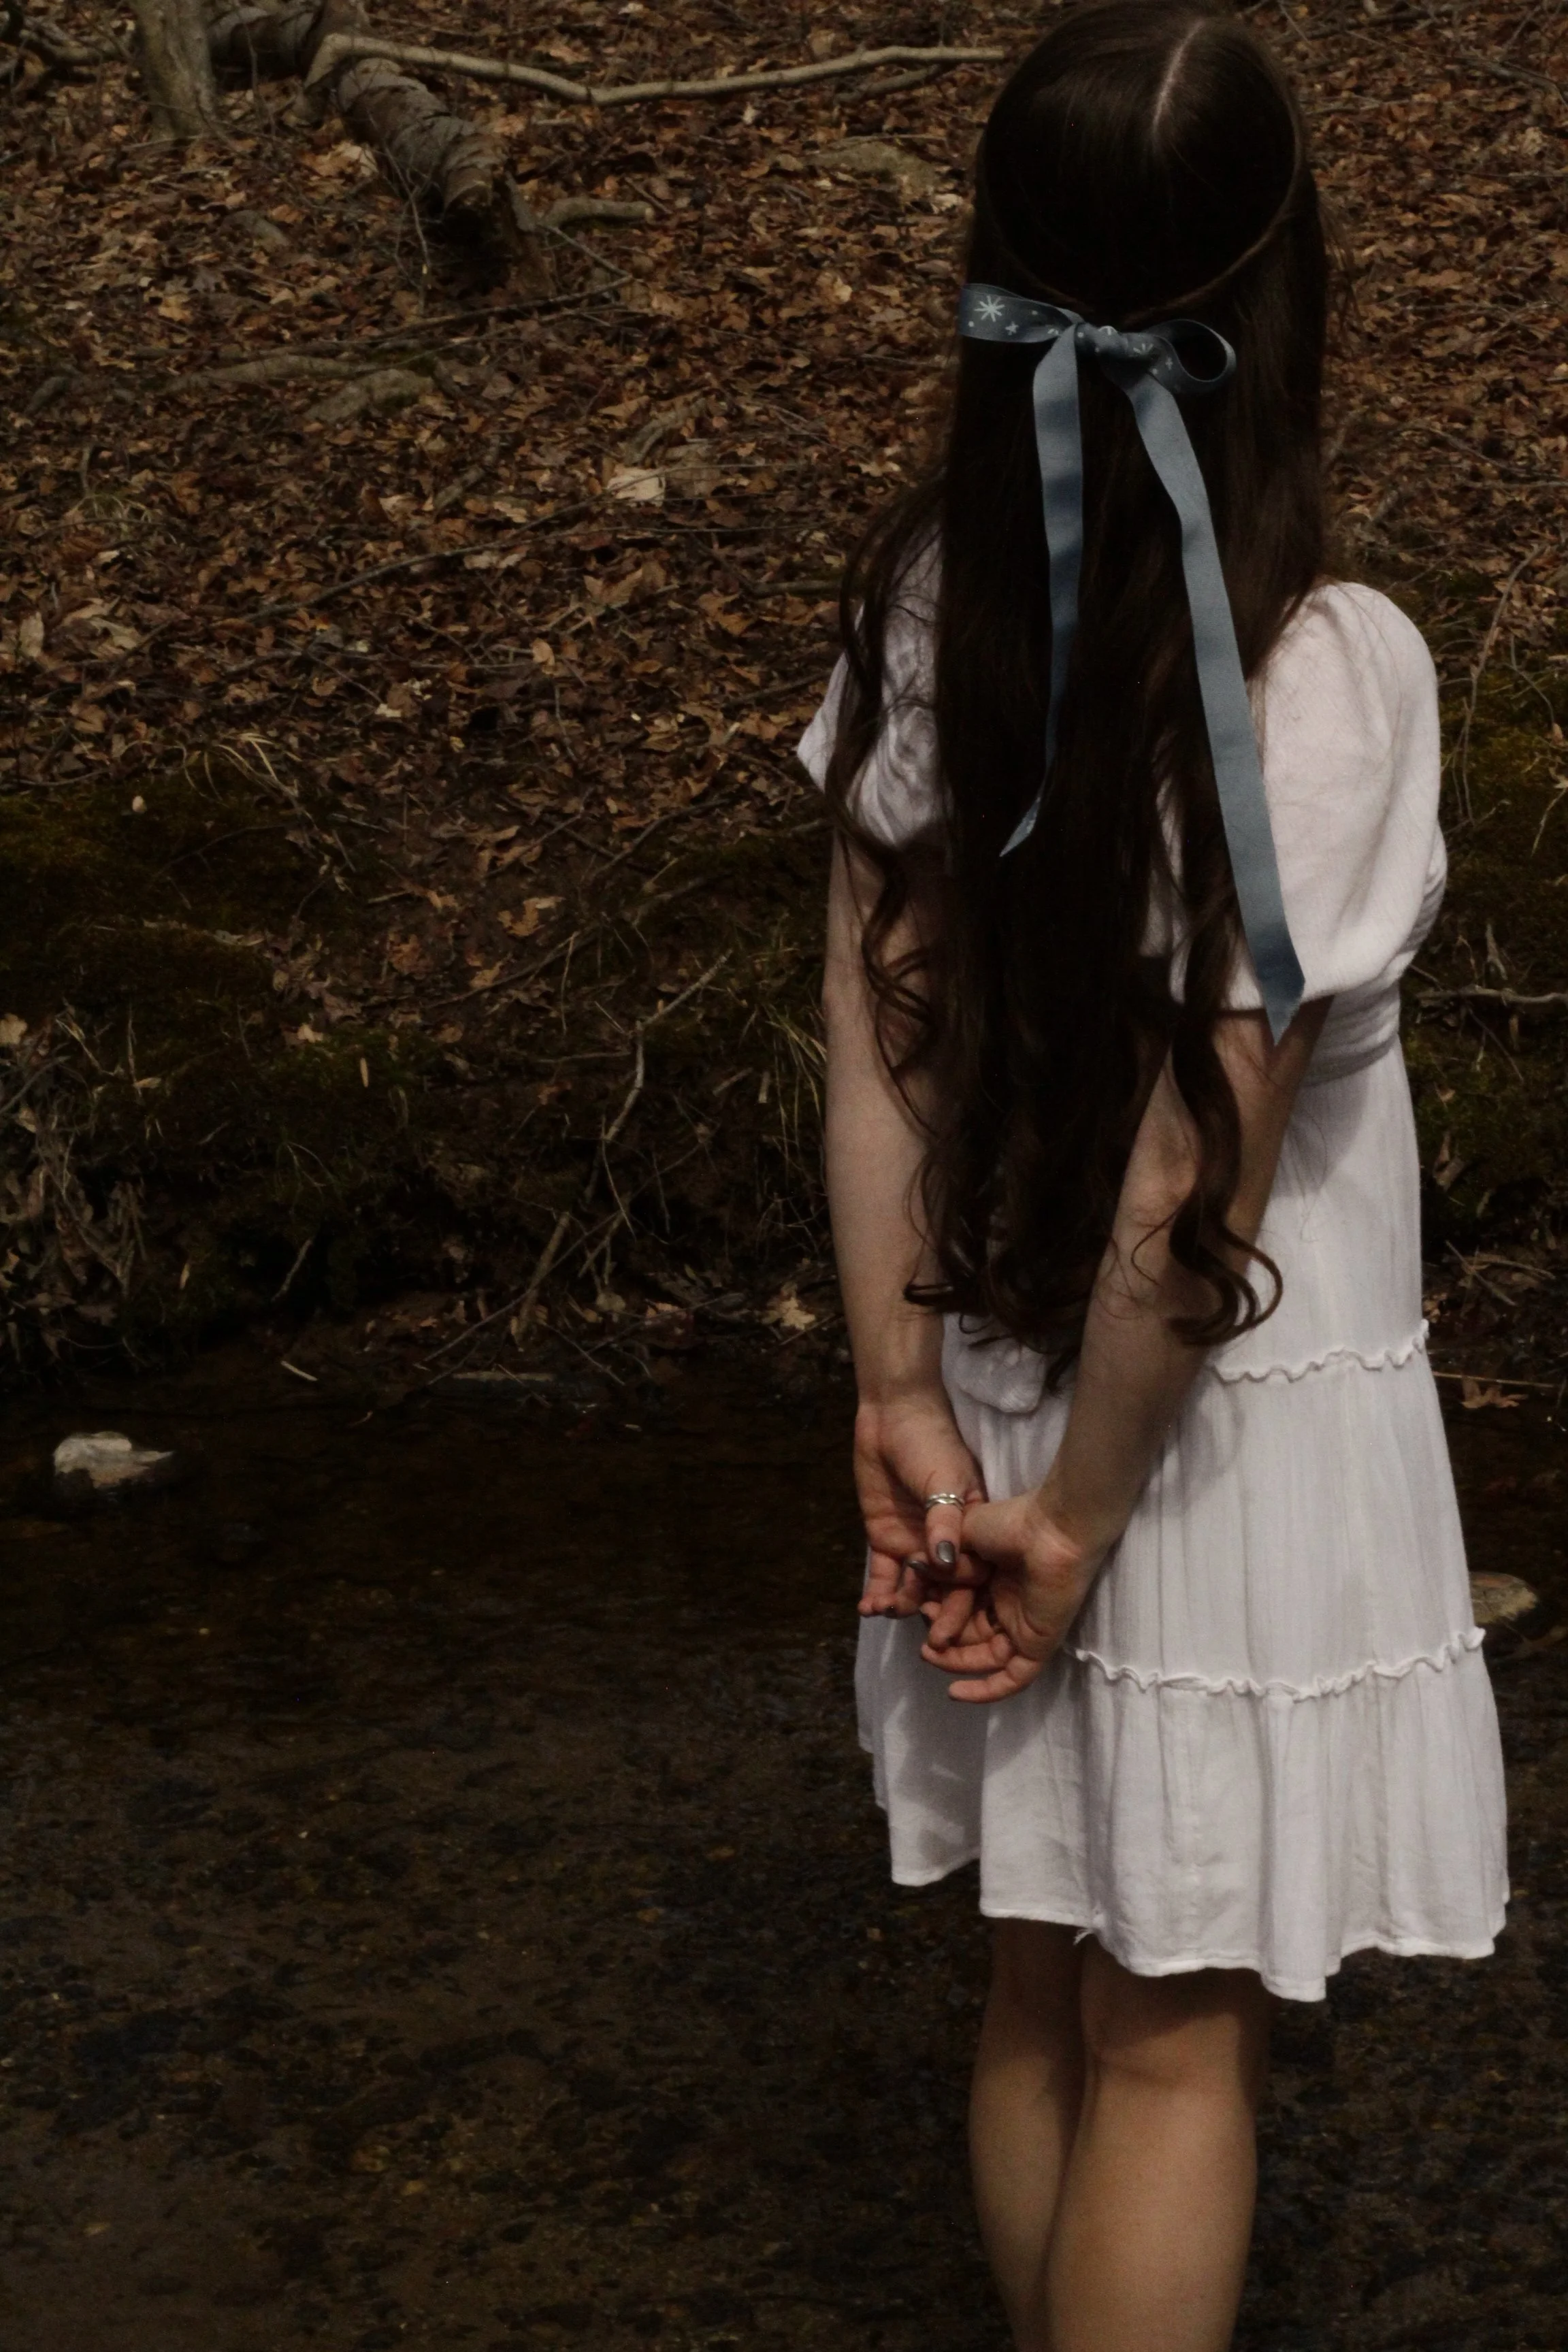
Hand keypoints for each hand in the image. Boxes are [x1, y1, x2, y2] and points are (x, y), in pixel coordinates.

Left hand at [853, 1393, 985, 1618]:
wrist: (891, 1417)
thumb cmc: (930, 1443)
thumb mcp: (945, 1479)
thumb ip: (945, 1522)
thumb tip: (948, 1564)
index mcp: (972, 1532)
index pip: (971, 1576)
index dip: (962, 1603)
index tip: (951, 1628)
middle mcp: (945, 1545)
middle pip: (944, 1590)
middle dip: (935, 1616)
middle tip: (924, 1642)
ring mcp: (915, 1544)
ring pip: (913, 1588)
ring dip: (902, 1605)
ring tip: (885, 1611)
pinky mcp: (886, 1541)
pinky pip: (884, 1576)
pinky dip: (877, 1594)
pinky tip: (867, 1608)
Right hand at [921, 1487, 1108, 1700]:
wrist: (1051, 1530)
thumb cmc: (1009, 1523)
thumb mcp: (961, 1535)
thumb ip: (938, 1558)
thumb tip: (914, 1571)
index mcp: (993, 1579)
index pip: (959, 1607)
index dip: (937, 1612)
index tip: (917, 1606)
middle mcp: (1007, 1606)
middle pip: (970, 1635)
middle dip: (943, 1637)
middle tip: (926, 1633)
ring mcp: (1024, 1628)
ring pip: (986, 1658)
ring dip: (955, 1663)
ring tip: (929, 1654)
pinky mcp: (1038, 1646)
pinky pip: (1012, 1679)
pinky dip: (985, 1691)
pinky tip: (955, 1693)